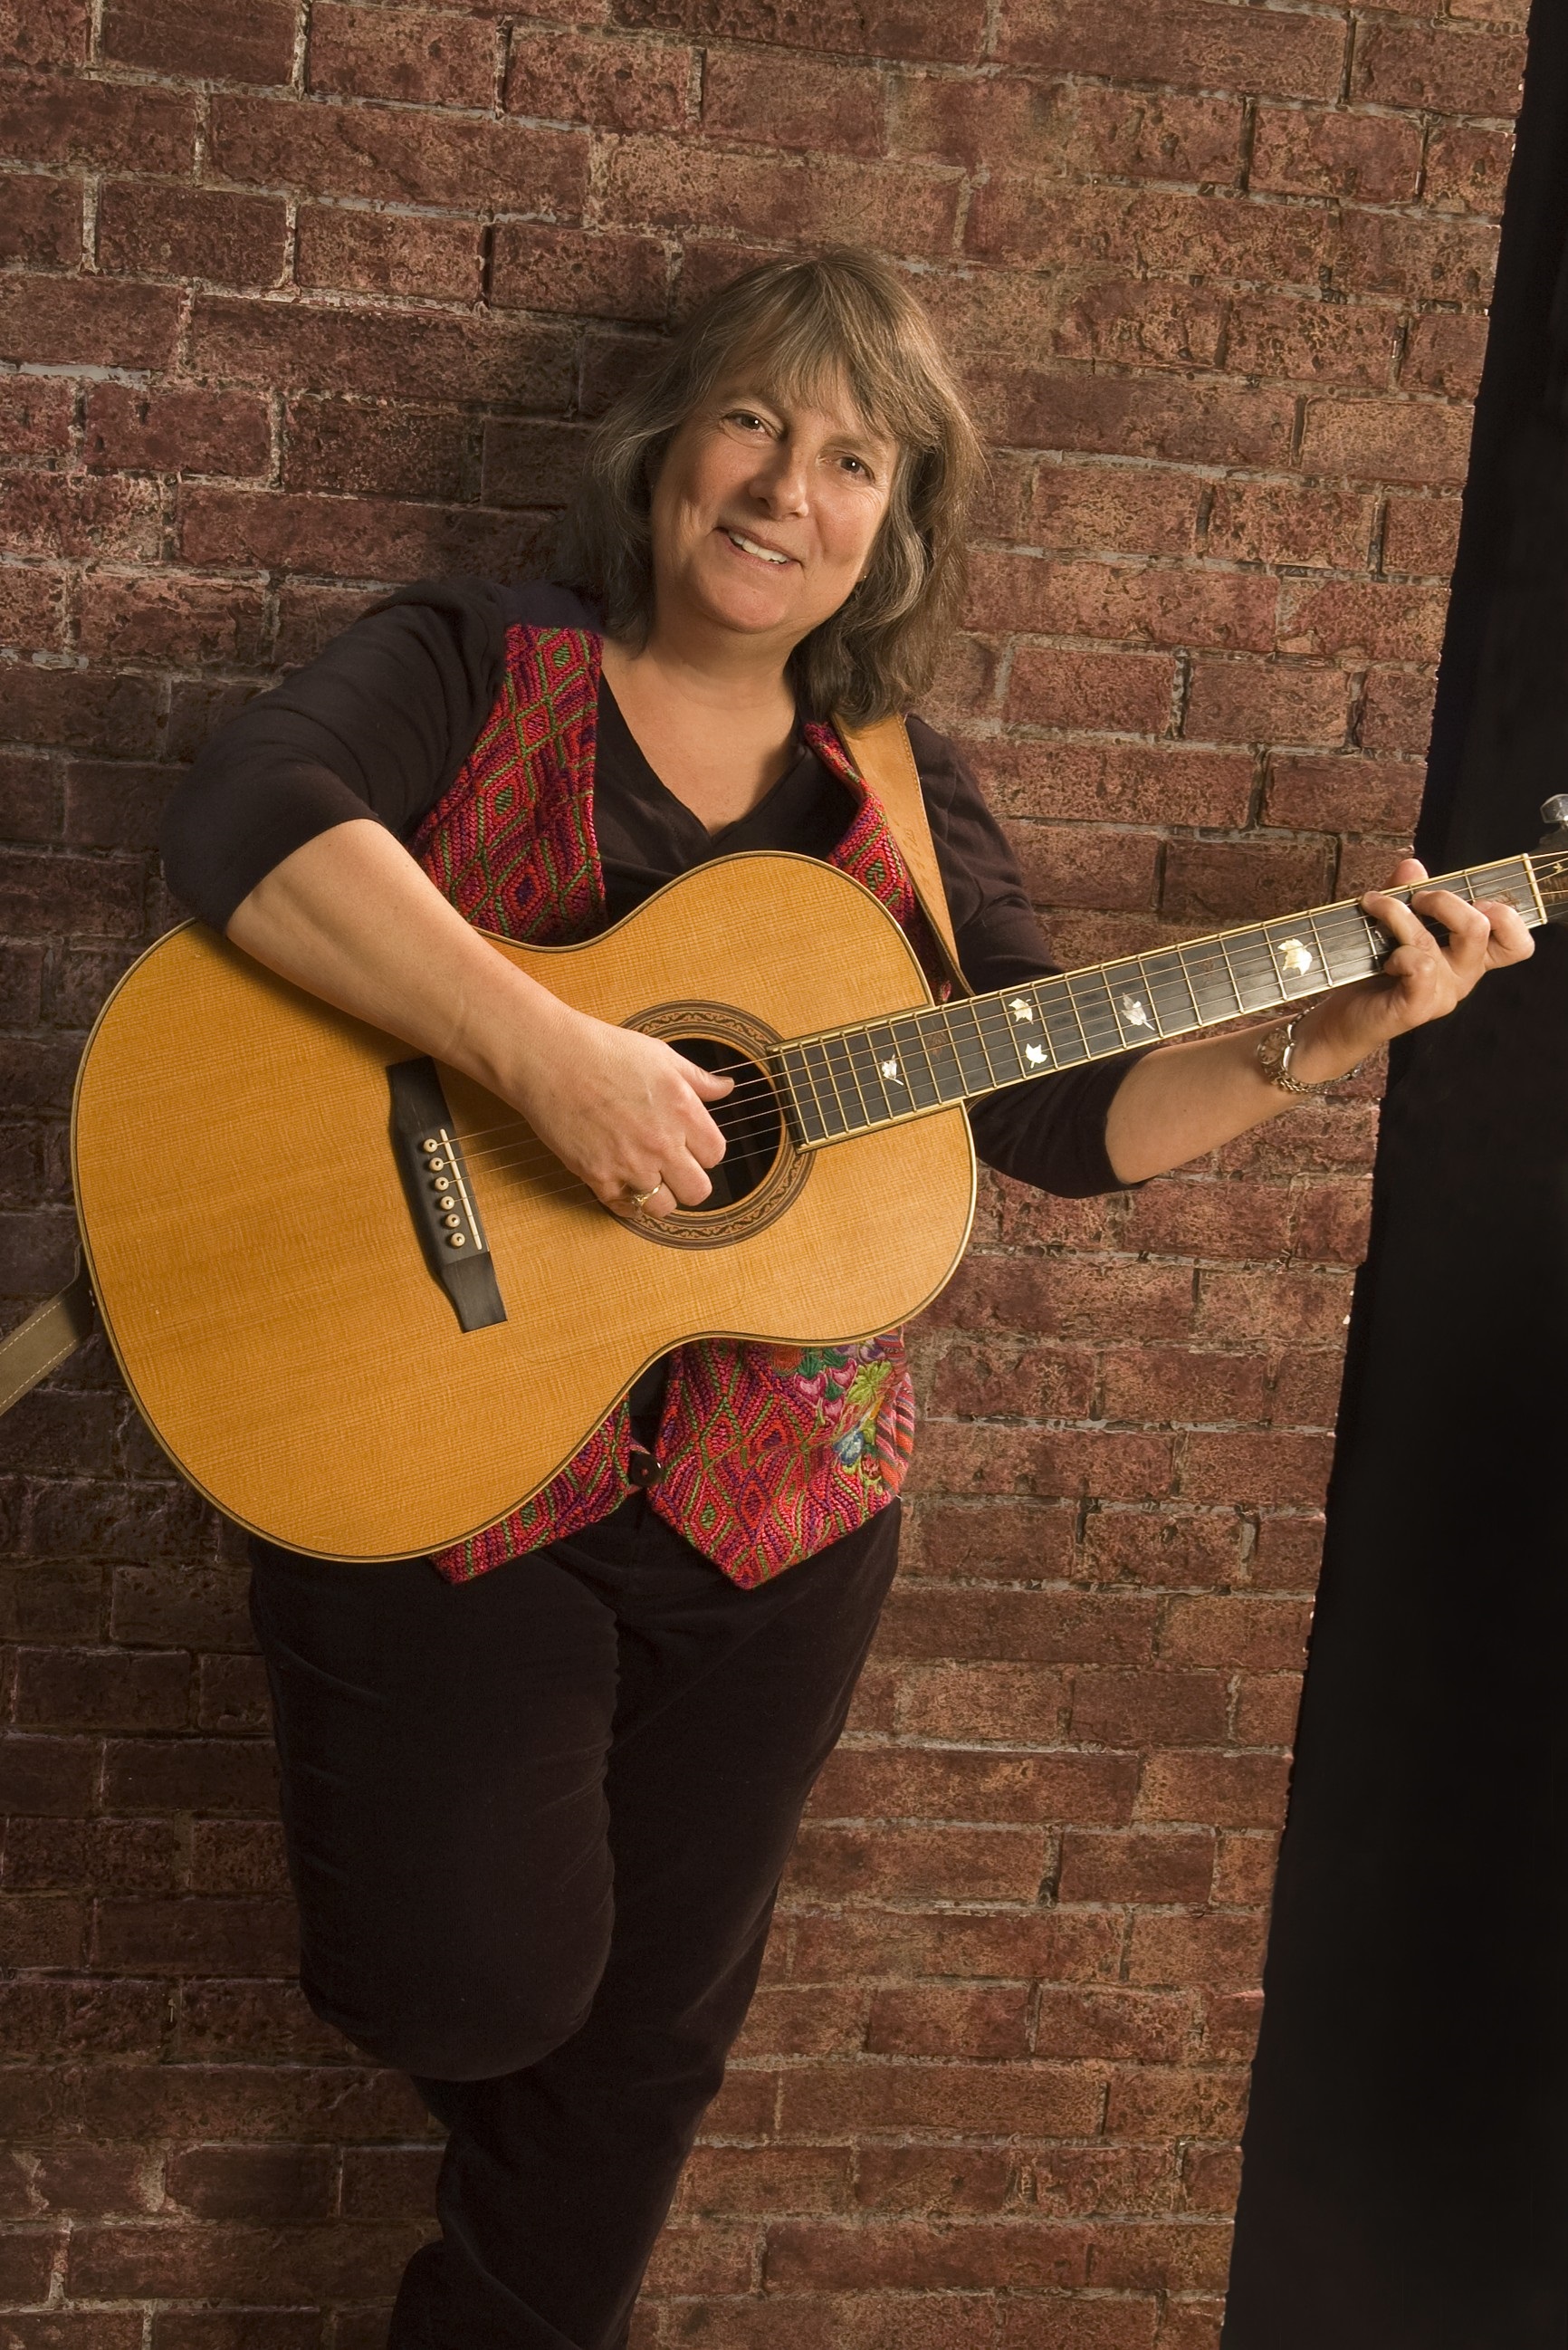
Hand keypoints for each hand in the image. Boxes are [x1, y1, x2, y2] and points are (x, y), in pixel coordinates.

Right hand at [498, 997, 732, 1218]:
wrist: (550, 1058)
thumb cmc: (604, 1050)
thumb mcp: (661, 1056)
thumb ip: (699, 1079)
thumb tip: (727, 1088)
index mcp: (683, 1111)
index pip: (716, 1155)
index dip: (704, 1152)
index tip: (690, 1145)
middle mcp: (661, 1143)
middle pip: (698, 1190)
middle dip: (689, 1181)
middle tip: (673, 1168)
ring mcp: (629, 1163)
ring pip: (663, 1206)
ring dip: (659, 1195)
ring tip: (646, 1177)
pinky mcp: (597, 1176)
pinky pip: (625, 1208)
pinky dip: (626, 1201)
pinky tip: (622, 1184)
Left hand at [1289, 856, 1534, 1080]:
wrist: (1345, 1019)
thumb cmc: (1373, 970)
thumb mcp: (1391, 924)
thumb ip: (1404, 892)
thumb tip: (1413, 866)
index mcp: (1469, 955)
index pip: (1515, 942)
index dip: (1506, 915)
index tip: (1471, 898)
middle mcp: (1463, 975)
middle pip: (1481, 928)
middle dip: (1444, 899)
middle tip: (1415, 898)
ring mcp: (1443, 994)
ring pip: (1435, 942)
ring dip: (1400, 915)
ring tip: (1375, 907)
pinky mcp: (1417, 1007)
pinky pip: (1419, 967)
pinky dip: (1398, 951)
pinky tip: (1383, 958)